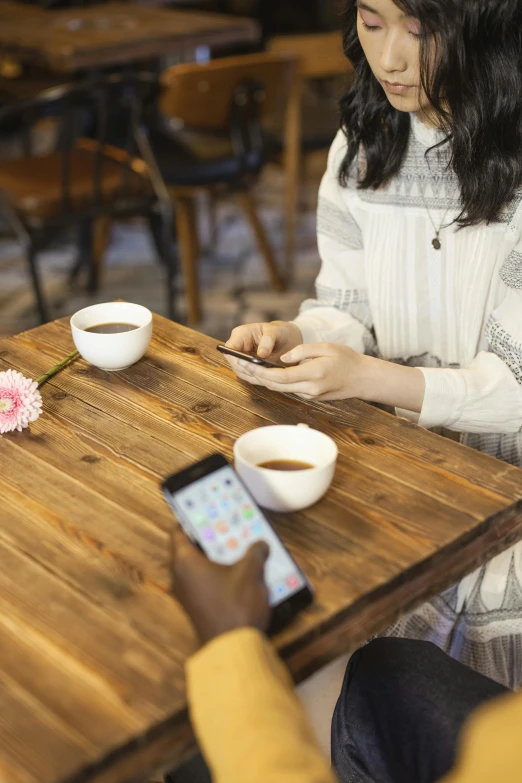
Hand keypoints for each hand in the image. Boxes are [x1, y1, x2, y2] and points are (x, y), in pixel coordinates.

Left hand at [171, 523, 270, 645]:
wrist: (233, 650)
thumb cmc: (236, 604)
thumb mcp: (251, 572)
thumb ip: (255, 552)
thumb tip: (260, 544)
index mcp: (184, 561)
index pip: (177, 531)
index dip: (189, 519)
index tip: (203, 510)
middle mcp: (179, 576)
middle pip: (188, 549)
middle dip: (206, 537)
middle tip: (224, 525)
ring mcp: (186, 595)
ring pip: (197, 567)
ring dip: (213, 557)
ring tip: (235, 546)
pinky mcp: (196, 608)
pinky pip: (203, 583)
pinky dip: (215, 574)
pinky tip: (236, 572)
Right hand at [225, 321, 302, 377]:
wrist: (287, 339)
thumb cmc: (280, 331)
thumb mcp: (276, 331)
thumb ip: (268, 341)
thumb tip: (261, 354)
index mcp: (241, 334)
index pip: (229, 348)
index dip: (235, 358)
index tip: (249, 364)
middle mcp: (239, 347)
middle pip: (234, 363)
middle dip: (246, 369)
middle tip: (261, 373)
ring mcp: (243, 359)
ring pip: (241, 372)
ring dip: (252, 375)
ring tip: (266, 377)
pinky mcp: (249, 368)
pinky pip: (249, 376)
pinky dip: (257, 379)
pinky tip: (267, 379)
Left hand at [234, 343, 425, 410]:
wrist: (362, 379)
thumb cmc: (347, 360)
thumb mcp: (325, 347)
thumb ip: (302, 351)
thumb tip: (283, 357)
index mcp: (313, 375)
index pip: (280, 377)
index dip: (260, 372)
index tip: (245, 364)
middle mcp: (309, 389)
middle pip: (275, 386)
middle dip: (254, 376)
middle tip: (237, 365)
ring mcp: (309, 395)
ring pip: (279, 389)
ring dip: (261, 380)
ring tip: (243, 368)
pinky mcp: (309, 397)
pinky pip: (287, 389)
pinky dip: (273, 382)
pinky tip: (261, 374)